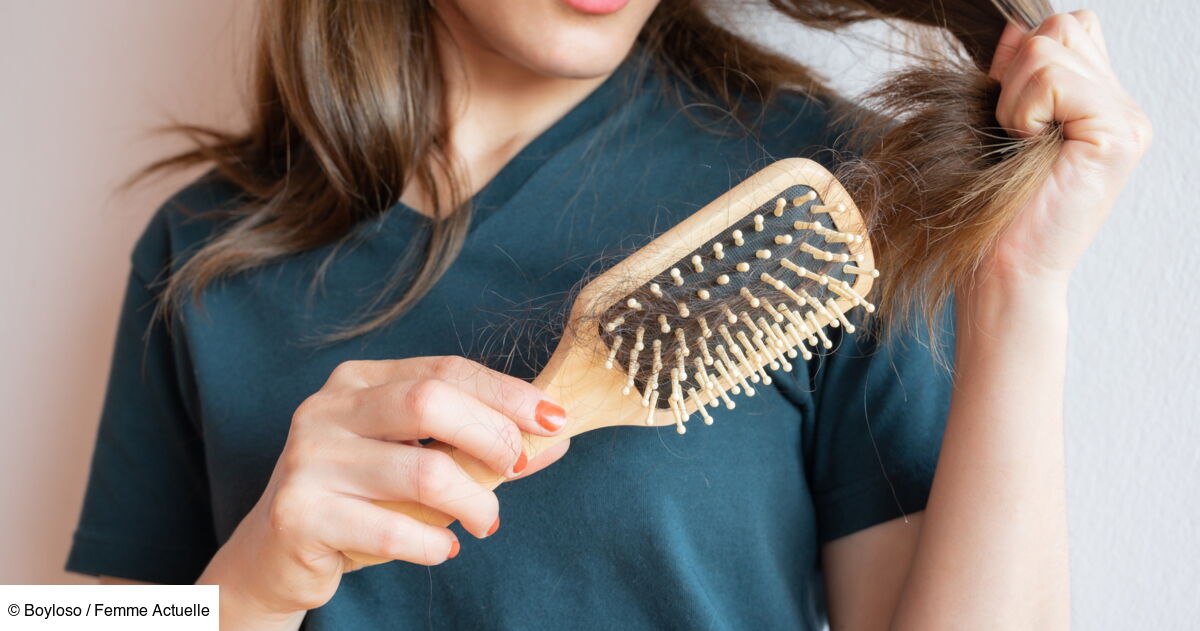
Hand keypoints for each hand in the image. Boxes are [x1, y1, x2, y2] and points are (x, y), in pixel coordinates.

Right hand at [198, 356, 570, 624]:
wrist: (273, 555)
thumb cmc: (359, 501)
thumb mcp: (415, 462)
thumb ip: (477, 447)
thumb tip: (554, 438)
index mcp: (357, 382)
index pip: (445, 371)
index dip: (506, 393)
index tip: (554, 419)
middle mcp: (326, 410)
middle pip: (430, 402)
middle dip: (491, 435)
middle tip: (517, 470)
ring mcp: (308, 460)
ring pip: (422, 471)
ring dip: (474, 503)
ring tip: (486, 522)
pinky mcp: (299, 514)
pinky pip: (392, 529)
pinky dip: (434, 544)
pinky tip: (442, 549)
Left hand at [985, 10, 1151, 285]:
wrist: (1004, 268)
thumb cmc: (995, 207)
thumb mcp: (1002, 124)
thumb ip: (1015, 74)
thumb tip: (1014, 28)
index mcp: (1100, 102)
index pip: (1066, 29)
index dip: (1020, 61)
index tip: (1010, 119)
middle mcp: (1124, 107)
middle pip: (1061, 27)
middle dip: (1016, 73)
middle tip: (1013, 134)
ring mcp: (1127, 120)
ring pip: (1051, 43)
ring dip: (1014, 96)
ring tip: (1020, 143)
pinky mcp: (1118, 134)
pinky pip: (1051, 77)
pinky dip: (1023, 110)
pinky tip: (1027, 146)